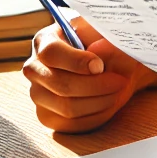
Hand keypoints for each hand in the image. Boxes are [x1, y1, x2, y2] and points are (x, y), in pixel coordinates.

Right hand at [22, 16, 156, 132]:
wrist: (106, 63)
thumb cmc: (103, 43)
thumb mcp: (104, 33)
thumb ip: (103, 39)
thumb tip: (99, 50)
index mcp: (44, 40)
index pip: (51, 53)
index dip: (77, 61)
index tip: (100, 66)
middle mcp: (35, 68)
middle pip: (60, 85)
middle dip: (96, 86)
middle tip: (120, 80)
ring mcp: (38, 94)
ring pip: (67, 108)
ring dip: (100, 101)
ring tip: (118, 90)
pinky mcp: (47, 116)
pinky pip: (71, 124)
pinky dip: (96, 116)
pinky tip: (109, 103)